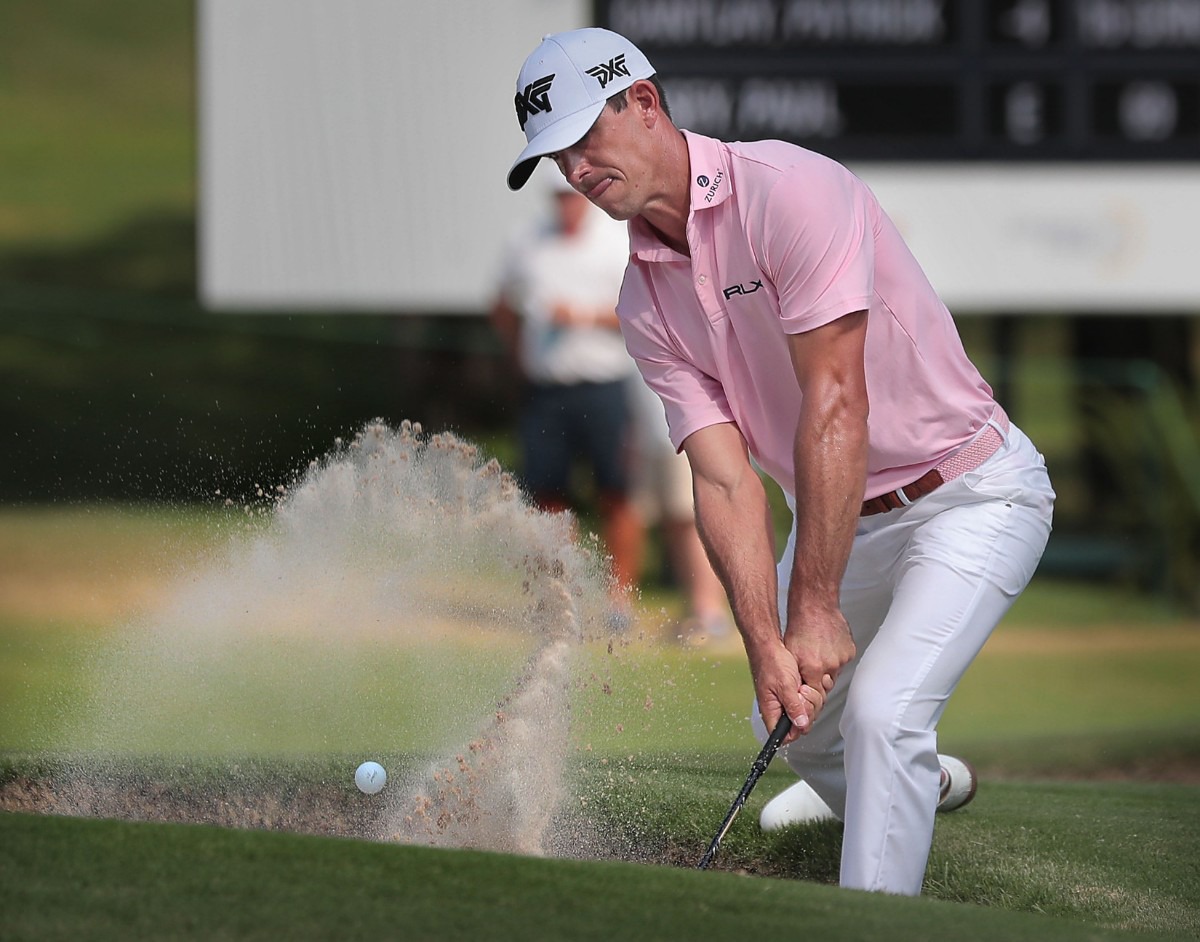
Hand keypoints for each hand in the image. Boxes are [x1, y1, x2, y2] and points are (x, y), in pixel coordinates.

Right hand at [746, 638, 829, 744]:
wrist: (770, 646)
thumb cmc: (771, 662)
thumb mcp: (785, 685)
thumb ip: (793, 706)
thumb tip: (801, 725)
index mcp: (771, 711)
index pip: (783, 737)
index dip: (796, 729)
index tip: (803, 716)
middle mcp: (778, 709)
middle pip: (799, 725)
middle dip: (807, 710)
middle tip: (802, 694)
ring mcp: (786, 702)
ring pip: (805, 713)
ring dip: (810, 700)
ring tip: (803, 686)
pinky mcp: (792, 694)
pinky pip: (806, 702)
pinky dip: (810, 694)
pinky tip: (805, 684)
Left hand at [784, 606, 855, 720]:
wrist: (815, 606)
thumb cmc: (800, 627)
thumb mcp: (789, 655)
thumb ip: (795, 676)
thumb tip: (796, 691)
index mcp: (814, 668)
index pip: (816, 694)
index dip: (810, 693)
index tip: (807, 689)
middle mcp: (830, 665)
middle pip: (827, 684)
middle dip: (819, 681)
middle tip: (812, 667)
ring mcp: (842, 658)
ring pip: (835, 672)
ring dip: (827, 667)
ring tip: (818, 652)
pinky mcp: (849, 651)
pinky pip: (842, 661)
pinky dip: (835, 657)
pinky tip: (827, 647)